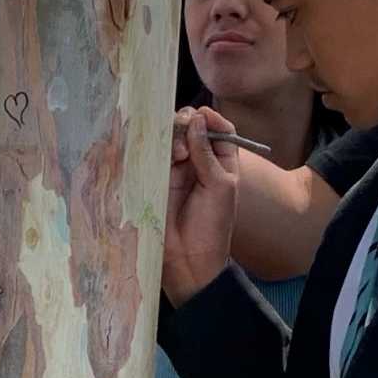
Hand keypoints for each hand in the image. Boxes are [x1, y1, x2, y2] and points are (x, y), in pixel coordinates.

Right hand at [162, 106, 239, 304]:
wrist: (189, 260)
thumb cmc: (212, 225)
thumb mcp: (220, 185)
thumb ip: (207, 152)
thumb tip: (197, 119)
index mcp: (221, 163)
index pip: (220, 129)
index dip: (211, 118)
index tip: (202, 116)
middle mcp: (198, 163)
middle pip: (192, 128)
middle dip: (188, 124)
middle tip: (185, 134)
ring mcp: (176, 170)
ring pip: (172, 138)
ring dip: (174, 137)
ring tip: (178, 155)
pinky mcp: (156, 178)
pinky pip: (155, 154)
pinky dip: (158, 147)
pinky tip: (166, 157)